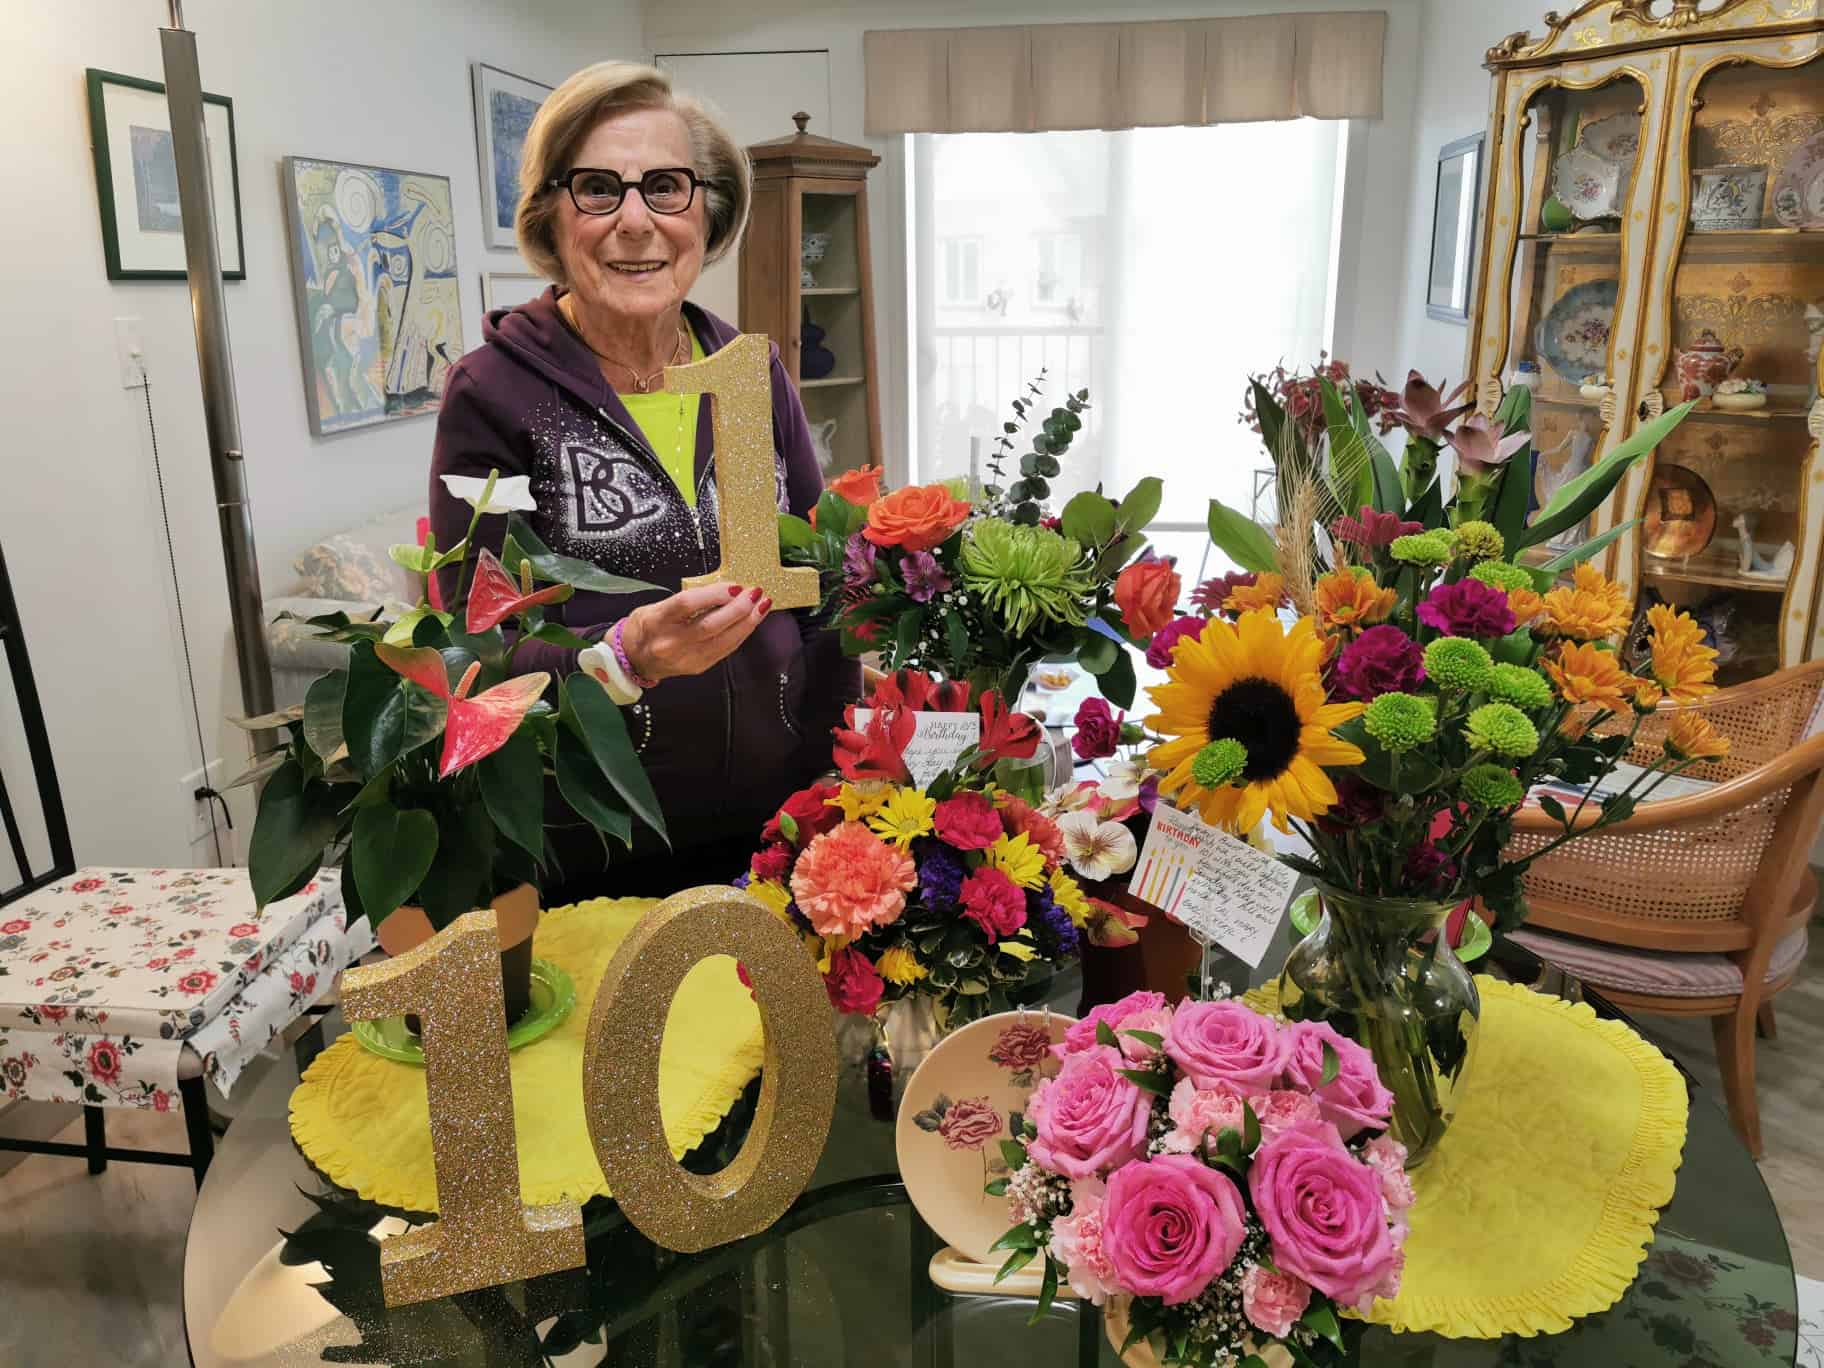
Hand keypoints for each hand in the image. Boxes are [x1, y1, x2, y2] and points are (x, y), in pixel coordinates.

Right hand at [622, 585, 769, 682]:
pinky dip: (741, 634)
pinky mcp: (698, 667)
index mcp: (657, 621)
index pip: (687, 604)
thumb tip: (724, 590)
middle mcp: (670, 642)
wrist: (634, 658)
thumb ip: (689, 600)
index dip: (714, 594)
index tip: (734, 586)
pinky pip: (725, 650)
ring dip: (747, 622)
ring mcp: (686, 658)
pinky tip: (750, 622)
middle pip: (710, 625)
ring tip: (761, 606)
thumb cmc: (647, 627)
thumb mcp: (657, 606)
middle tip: (755, 593)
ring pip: (723, 640)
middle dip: (739, 609)